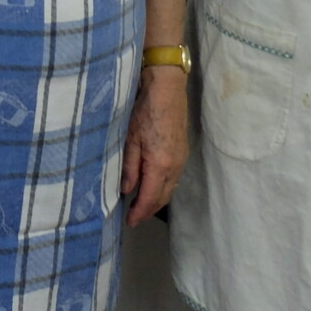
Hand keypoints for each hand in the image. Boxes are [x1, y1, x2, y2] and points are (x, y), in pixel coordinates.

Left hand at [122, 64, 188, 223]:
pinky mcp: (183, 151)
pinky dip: (163, 187)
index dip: (139, 213)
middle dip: (148, 210)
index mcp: (160, 164)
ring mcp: (181, 159)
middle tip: (133, 217)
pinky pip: (174, 178)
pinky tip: (153, 185)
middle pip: (163, 197)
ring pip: (170, 188)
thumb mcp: (130, 139)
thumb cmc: (144, 110)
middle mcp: (175, 166)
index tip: (129, 222)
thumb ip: (130, 167)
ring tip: (141, 205)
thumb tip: (127, 190)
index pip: (149, 198)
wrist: (166, 88)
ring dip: (156, 199)